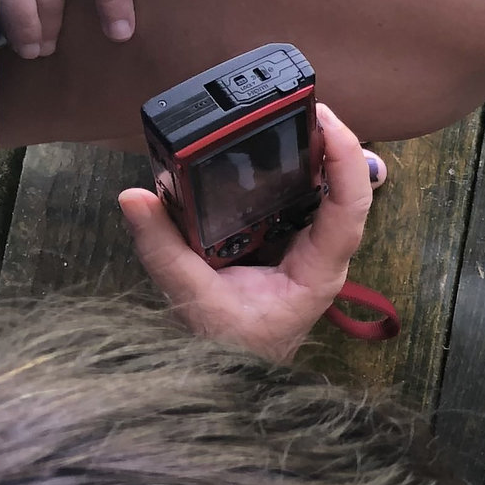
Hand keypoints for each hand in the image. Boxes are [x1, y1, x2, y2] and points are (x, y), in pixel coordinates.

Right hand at [118, 103, 381, 360]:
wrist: (230, 378)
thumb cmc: (226, 348)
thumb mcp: (190, 299)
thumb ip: (163, 248)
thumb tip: (134, 197)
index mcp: (317, 272)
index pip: (350, 208)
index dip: (346, 161)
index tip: (328, 121)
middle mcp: (322, 257)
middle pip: (345, 191)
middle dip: (331, 146)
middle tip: (304, 105)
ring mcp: (308, 251)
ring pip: (325, 194)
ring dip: (313, 156)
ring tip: (291, 116)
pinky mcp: (287, 248)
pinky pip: (297, 203)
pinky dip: (286, 175)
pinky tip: (267, 150)